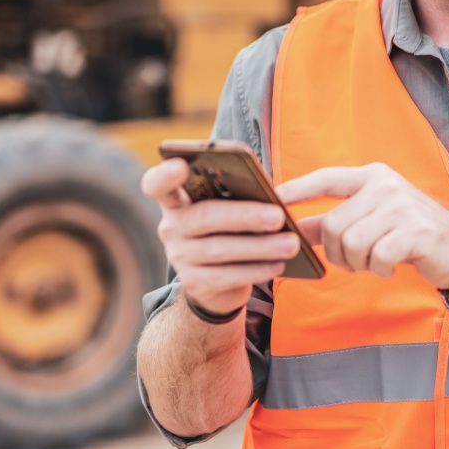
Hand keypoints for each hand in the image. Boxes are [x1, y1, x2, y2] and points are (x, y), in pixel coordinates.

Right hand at [141, 158, 302, 315]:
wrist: (216, 281)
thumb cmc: (228, 229)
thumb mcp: (227, 208)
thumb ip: (237, 196)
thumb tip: (273, 197)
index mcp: (177, 199)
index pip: (157, 184)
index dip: (165, 174)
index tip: (180, 165)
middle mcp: (171, 227)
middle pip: (204, 216)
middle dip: (245, 216)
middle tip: (278, 216)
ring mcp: (179, 256)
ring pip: (220, 249)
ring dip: (260, 246)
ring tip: (291, 243)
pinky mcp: (193, 283)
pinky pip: (226, 276)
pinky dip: (256, 270)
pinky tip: (278, 264)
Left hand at [278, 163, 448, 288]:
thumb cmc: (408, 234)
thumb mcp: (371, 220)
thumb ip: (334, 221)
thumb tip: (293, 228)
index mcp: (371, 176)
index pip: (326, 179)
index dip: (297, 189)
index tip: (273, 198)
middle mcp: (384, 185)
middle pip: (333, 225)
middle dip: (338, 253)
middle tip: (355, 262)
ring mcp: (401, 205)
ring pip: (352, 243)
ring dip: (358, 264)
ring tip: (374, 262)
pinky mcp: (415, 230)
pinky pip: (376, 257)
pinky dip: (379, 270)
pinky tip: (390, 267)